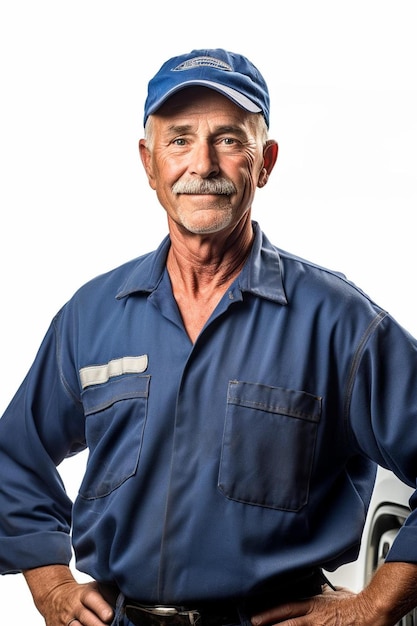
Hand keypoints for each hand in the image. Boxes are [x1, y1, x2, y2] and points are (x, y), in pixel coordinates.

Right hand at [23, 565, 113, 625]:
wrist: (54, 595)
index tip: (110, 616)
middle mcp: (74, 608)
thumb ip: (108, 594)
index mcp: (84, 594)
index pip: (92, 599)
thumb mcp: (93, 588)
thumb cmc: (80, 594)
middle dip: (98, 625)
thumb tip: (127, 601)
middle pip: (86, 618)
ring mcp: (66, 621)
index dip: (101, 608)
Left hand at [250, 584, 375, 625]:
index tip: (254, 618)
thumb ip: (319, 593)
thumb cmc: (353, 603)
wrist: (370, 614)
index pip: (286, 609)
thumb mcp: (331, 593)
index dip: (269, 614)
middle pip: (287, 625)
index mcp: (313, 605)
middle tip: (255, 625)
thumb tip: (314, 589)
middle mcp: (314, 620)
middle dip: (270, 625)